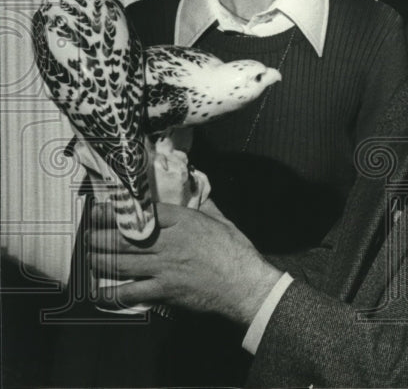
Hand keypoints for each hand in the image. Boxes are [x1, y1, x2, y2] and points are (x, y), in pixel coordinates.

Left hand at [87, 201, 282, 326]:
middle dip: (99, 235)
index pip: (142, 212)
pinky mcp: (164, 290)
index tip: (101, 209)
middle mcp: (169, 243)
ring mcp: (165, 267)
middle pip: (124, 238)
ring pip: (121, 262)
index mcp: (183, 222)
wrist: (245, 284)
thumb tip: (196, 189)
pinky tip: (98, 292)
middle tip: (86, 234)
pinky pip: (130, 292)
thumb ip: (204, 205)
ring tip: (88, 256)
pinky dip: (111, 293)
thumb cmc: (236, 252)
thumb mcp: (221, 220)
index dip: (117, 210)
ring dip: (99, 259)